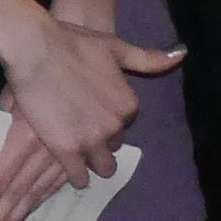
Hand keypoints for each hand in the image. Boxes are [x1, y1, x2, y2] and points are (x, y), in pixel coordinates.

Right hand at [0, 10, 181, 220]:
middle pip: (113, 147)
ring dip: (91, 163)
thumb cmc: (74, 44)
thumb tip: (182, 53)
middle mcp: (115, 126)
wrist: (37, 50)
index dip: (107, 119)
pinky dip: (76, 175)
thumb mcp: (116, 48)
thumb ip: (148, 59)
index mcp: (128, 104)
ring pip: (101, 167)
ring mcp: (92, 141)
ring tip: (76, 154)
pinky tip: (69, 169)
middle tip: (80, 131)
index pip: (124, 124)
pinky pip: (79, 177)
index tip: (92, 113)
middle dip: (101, 142)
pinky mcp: (67, 151)